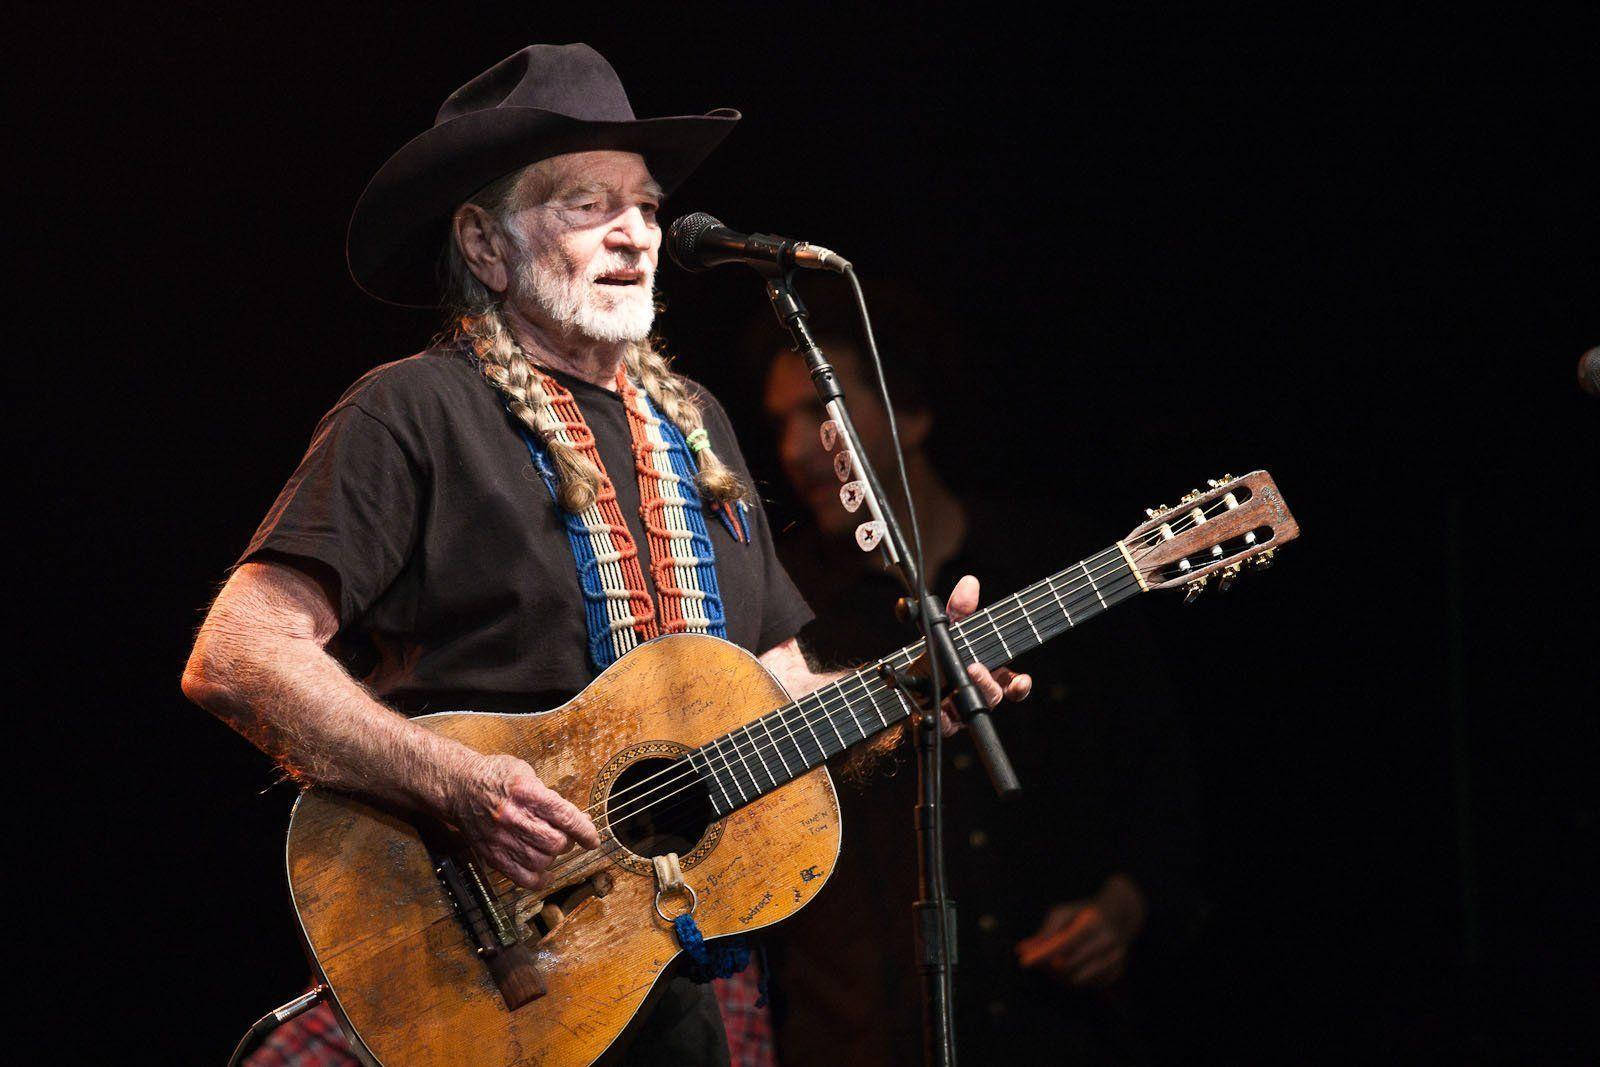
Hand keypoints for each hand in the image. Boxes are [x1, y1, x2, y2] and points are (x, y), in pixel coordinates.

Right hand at [448, 753, 601, 888]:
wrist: (458, 786)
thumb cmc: (494, 776)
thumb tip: (575, 818)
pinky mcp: (492, 854)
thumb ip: (548, 795)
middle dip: (568, 843)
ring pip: (541, 861)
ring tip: (550, 849)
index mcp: (526, 793)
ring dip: (553, 858)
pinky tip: (545, 874)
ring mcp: (501, 838)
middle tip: (565, 838)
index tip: (593, 840)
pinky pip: (521, 877)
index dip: (585, 831)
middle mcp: (514, 818)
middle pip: (556, 843)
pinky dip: (538, 880)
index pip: (566, 817)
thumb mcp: (525, 772)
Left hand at [937, 575, 1032, 736]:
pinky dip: (944, 719)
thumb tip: (969, 583)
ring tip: (958, 684)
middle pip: (993, 695)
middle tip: (976, 668)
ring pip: (973, 710)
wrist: (905, 683)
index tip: (1022, 682)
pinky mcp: (942, 722)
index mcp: (988, 674)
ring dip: (967, 696)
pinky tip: (938, 711)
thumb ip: (959, 609)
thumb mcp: (948, 629)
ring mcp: (962, 711)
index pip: (1012, 684)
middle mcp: (977, 694)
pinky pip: (947, 726)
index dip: (1020, 686)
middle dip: (988, 683)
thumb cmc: (935, 655)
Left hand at [1015, 875, 1145, 987]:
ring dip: (1060, 977)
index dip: (1042, 955)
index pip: (1063, 944)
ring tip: (1052, 965)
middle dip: (1048, 967)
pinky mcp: (1118, 971)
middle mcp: (1107, 941)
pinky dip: (1076, 980)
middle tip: (1037, 962)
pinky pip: (1090, 985)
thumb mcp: (1063, 913)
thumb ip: (1045, 932)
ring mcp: (1115, 958)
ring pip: (1079, 979)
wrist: (1119, 915)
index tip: (1024, 962)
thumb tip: (1022, 950)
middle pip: (1069, 964)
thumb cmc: (1083, 913)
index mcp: (1093, 922)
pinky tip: (1071, 969)